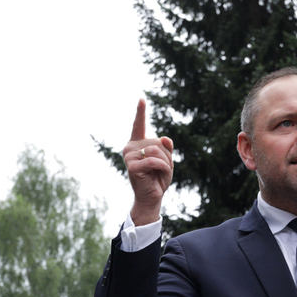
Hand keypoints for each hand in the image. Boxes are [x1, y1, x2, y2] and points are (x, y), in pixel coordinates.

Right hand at [123, 99, 173, 225]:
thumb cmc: (157, 179)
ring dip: (165, 162)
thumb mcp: (166, 160)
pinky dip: (162, 167)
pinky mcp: (132, 166)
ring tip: (159, 173)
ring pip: (156, 150)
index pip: (139, 126)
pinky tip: (159, 174)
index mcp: (137, 144)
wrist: (151, 198)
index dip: (140, 112)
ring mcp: (129, 156)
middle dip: (166, 156)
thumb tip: (164, 138)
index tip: (141, 99)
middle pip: (157, 142)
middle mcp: (130, 148)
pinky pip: (155, 160)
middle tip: (161, 169)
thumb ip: (166, 148)